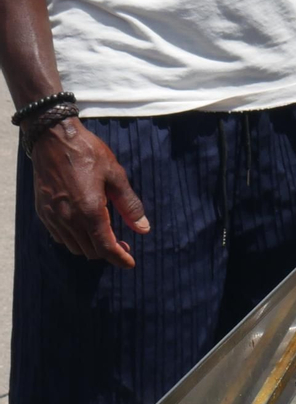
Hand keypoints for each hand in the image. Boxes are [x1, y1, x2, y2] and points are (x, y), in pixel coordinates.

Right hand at [31, 119, 148, 267]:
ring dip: (91, 247)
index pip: (105, 247)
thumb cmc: (88, 154)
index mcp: (90, 210)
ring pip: (74, 246)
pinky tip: (85, 228)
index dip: (119, 258)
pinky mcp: (43, 212)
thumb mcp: (116, 176)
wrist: (53, 140)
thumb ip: (130, 205)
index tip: (130, 263)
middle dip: (109, 252)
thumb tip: (144, 228)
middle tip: (124, 244)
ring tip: (107, 236)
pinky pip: (59, 237)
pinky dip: (75, 239)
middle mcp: (68, 218)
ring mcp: (53, 216)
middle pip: (90, 250)